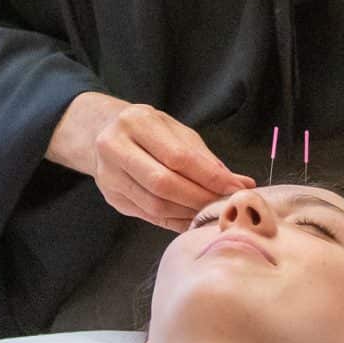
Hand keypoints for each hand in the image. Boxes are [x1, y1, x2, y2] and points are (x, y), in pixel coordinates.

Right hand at [48, 94, 255, 230]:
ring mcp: (108, 175)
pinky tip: (193, 218)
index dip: (209, 176)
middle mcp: (115, 147)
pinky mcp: (111, 198)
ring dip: (189, 212)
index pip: (178, 156)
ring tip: (212, 212)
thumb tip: (241, 183)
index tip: (235, 188)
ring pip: (154, 204)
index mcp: (135, 122)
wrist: (101, 132)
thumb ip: (205, 158)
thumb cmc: (147, 129)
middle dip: (199, 198)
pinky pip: (148, 215)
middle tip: (225, 205)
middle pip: (163, 183)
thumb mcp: (176, 131)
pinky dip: (175, 220)